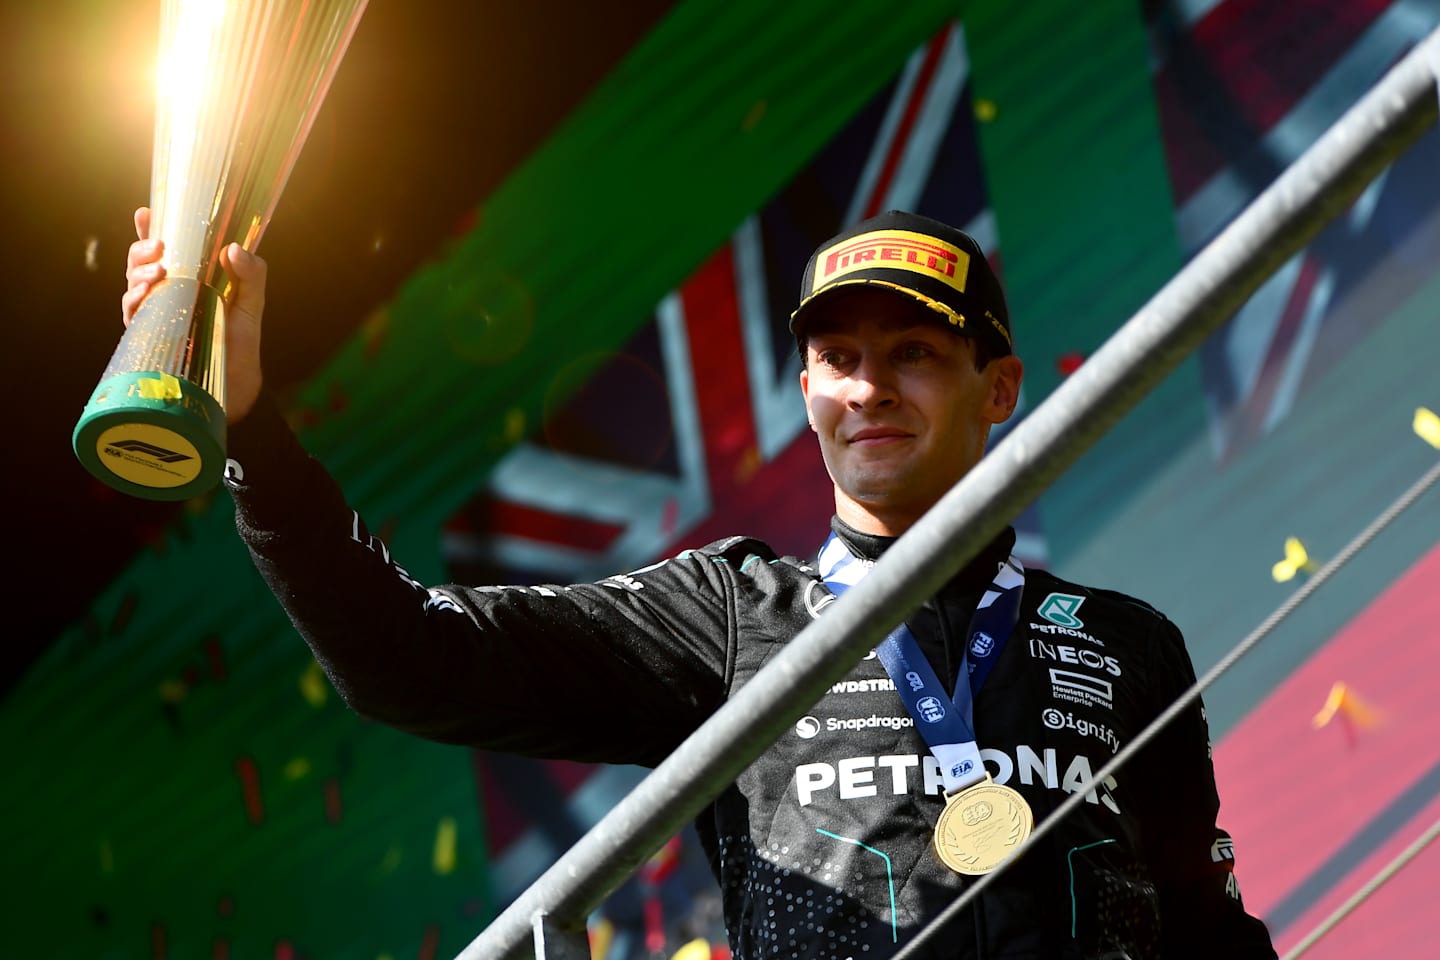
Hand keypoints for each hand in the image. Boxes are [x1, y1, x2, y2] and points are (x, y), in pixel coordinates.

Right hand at [122, 206, 266, 423]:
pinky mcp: (148, 333)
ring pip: (132, 282)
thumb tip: (234, 248)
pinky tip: (144, 294)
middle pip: (141, 260)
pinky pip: (132, 312)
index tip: (145, 213)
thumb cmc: (241, 339)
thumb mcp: (252, 303)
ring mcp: (155, 311)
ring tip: (158, 271)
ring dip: (139, 271)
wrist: (236, 379)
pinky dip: (134, 299)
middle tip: (160, 246)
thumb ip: (251, 275)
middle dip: (143, 248)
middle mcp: (167, 291)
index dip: (150, 229)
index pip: (165, 248)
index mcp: (189, 277)